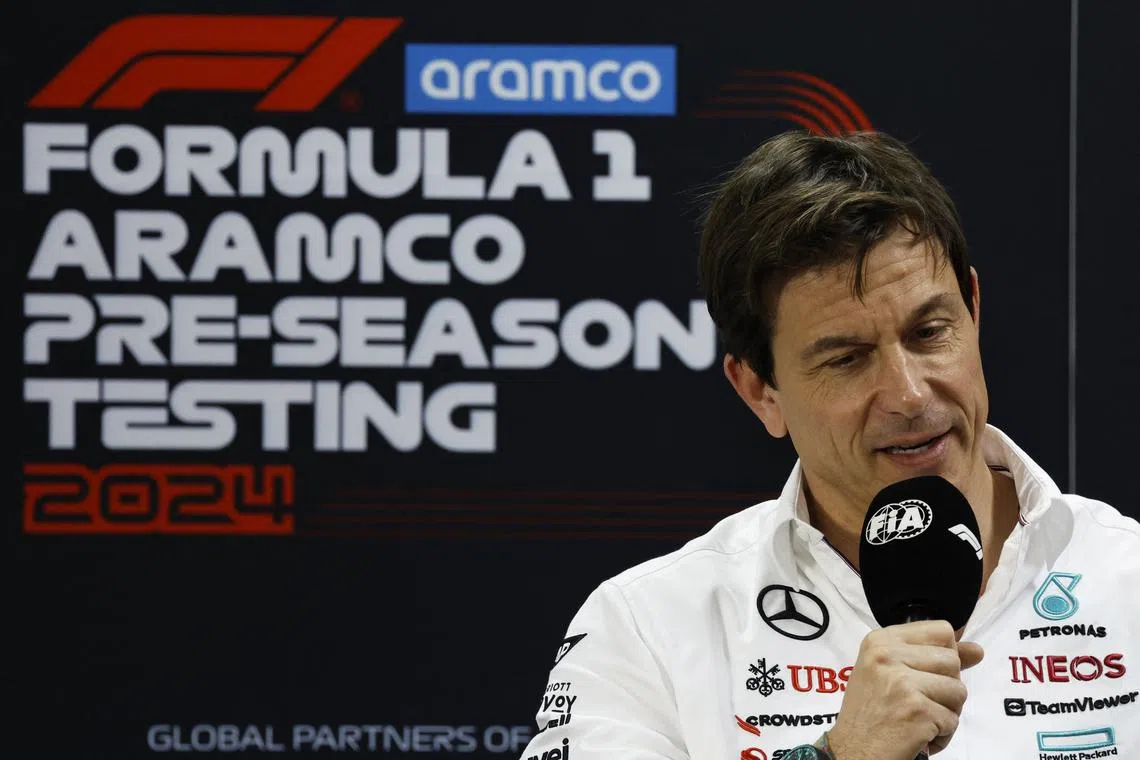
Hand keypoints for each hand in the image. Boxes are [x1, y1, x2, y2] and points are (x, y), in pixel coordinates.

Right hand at [826, 620, 983, 759]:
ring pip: (959, 690)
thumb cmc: (869, 714)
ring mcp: (902, 683)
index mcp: (880, 641)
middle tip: (919, 703)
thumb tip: (977, 650)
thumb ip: (931, 657)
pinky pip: (953, 720)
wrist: (852, 752)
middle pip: (952, 661)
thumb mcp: (889, 673)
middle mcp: (887, 655)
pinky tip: (918, 736)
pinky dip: (942, 735)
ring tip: (919, 719)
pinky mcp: (917, 711)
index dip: (945, 655)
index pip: (941, 631)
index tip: (928, 674)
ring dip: (946, 712)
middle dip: (946, 688)